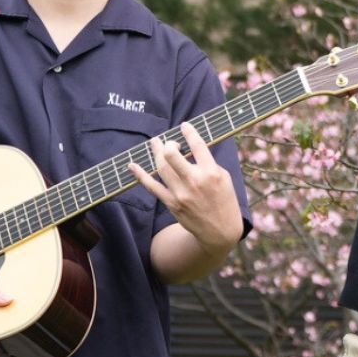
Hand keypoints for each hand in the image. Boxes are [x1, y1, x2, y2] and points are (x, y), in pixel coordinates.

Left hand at [128, 122, 247, 254]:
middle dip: (168, 144)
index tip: (184, 126)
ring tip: (154, 143)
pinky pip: (152, 187)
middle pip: (172, 155)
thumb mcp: (224, 178)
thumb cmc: (224, 201)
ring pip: (161, 167)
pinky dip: (140, 175)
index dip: (189, 131)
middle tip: (170, 142)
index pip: (198, 145)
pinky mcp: (172, 203)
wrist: (220, 231)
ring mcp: (181, 193)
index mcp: (211, 172)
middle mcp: (195, 181)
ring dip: (155, 152)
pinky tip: (132, 166)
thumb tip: (192, 149)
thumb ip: (209, 163)